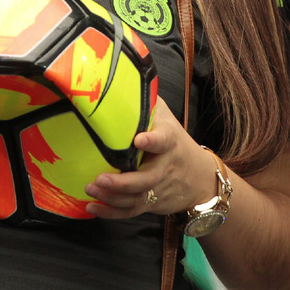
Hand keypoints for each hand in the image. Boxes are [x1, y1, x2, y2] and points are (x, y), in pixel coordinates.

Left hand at [84, 97, 218, 218]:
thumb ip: (145, 101)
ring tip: (90, 189)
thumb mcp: (165, 116)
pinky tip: (92, 208)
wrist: (200, 176)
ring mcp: (158, 188)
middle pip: (146, 178)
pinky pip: (131, 212)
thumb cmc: (173, 139)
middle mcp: (164, 167)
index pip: (163, 140)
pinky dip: (111, 213)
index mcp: (168, 141)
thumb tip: (119, 76)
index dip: (152, 141)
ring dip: (112, 198)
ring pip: (136, 198)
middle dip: (122, 182)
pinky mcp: (151, 203)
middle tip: (99, 178)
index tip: (139, 140)